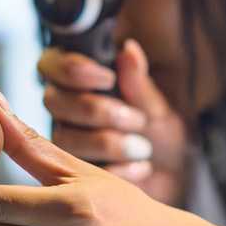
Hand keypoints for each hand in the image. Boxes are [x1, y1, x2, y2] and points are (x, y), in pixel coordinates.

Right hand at [38, 39, 187, 205]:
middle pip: (53, 101)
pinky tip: (140, 168)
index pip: (51, 63)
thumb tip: (129, 51)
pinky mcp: (72, 173)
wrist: (173, 174)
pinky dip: (115, 170)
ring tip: (143, 147)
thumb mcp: (156, 105)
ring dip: (109, 143)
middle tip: (136, 119)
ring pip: (64, 137)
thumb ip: (139, 82)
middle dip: (97, 110)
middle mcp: (64, 108)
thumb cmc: (159, 131)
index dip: (74, 70)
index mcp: (77, 79)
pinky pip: (77, 172)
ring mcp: (65, 140)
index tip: (109, 78)